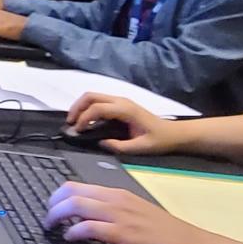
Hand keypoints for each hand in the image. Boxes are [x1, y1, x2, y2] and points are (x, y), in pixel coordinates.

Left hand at [43, 182, 234, 243]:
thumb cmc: (170, 236)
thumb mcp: (139, 215)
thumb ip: (116, 213)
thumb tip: (91, 219)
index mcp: (120, 194)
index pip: (80, 185)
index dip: (59, 195)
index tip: (51, 207)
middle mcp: (118, 200)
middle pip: (72, 191)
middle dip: (51, 203)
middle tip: (46, 218)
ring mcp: (122, 216)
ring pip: (77, 205)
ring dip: (57, 216)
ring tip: (51, 227)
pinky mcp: (125, 235)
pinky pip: (90, 228)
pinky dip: (74, 232)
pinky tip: (70, 239)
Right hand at [64, 92, 188, 154]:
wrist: (173, 133)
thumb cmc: (159, 140)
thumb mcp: (141, 147)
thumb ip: (120, 146)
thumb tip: (101, 143)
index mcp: (126, 110)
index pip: (98, 108)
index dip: (84, 118)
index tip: (77, 130)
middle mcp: (121, 101)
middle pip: (91, 96)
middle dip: (76, 108)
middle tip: (69, 123)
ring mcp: (120, 101)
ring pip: (93, 96)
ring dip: (80, 106)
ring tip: (74, 122)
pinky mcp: (120, 105)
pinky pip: (98, 101)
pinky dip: (87, 108)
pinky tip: (85, 121)